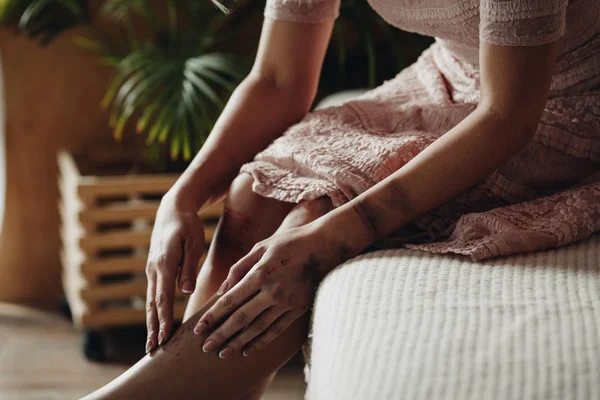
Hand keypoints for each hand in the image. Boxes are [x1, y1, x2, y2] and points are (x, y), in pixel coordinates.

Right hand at [145, 190, 204, 353]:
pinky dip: (154, 311)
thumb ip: (189, 267)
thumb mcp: (193, 243)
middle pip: (153, 304)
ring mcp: (152, 270)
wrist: (173, 209)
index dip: (163, 319)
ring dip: (151, 323)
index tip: (164, 338)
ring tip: (152, 344)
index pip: (163, 298)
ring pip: (151, 301)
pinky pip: (154, 294)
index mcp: (164, 264)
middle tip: (152, 351)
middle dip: (153, 328)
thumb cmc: (187, 225)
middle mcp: (154, 269)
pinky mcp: (155, 269)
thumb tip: (185, 290)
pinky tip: (157, 323)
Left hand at [192, 221, 347, 358]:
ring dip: (238, 342)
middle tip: (205, 347)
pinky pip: (276, 330)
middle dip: (220, 334)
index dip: (213, 316)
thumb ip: (240, 267)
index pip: (230, 300)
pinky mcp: (299, 309)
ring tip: (223, 353)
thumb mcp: (262, 246)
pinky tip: (247, 350)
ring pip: (258, 328)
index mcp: (260, 273)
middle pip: (241, 318)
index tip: (198, 327)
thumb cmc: (291, 242)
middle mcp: (273, 290)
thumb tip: (222, 289)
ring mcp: (287, 302)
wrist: (327, 245)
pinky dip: (261, 342)